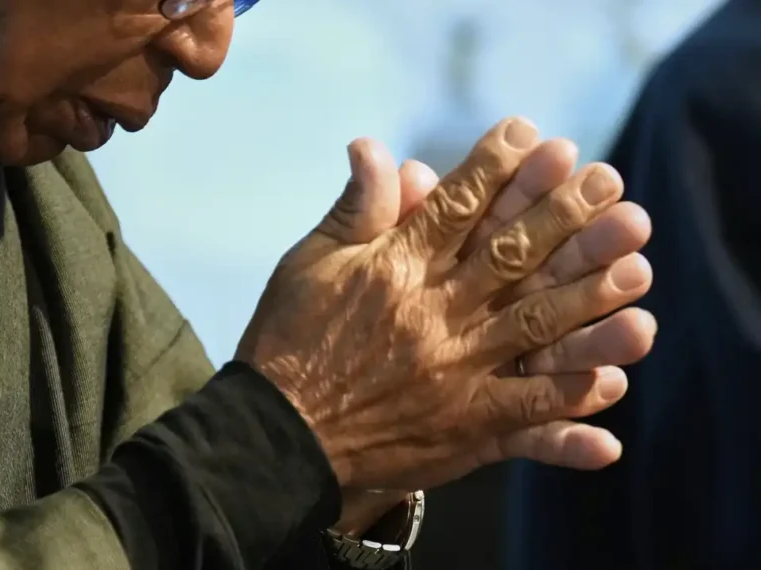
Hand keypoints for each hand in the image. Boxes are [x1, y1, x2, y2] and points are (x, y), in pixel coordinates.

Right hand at [236, 117, 653, 491]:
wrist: (276, 434)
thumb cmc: (287, 340)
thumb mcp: (309, 263)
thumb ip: (354, 209)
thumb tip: (373, 146)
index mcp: (392, 270)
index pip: (455, 207)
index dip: (498, 168)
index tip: (536, 136)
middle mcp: (430, 314)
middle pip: (508, 255)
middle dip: (562, 214)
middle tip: (608, 180)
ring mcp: (452, 372)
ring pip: (532, 325)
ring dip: (587, 294)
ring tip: (635, 264)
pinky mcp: (461, 426)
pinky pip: (526, 411)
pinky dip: (569, 399)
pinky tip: (611, 380)